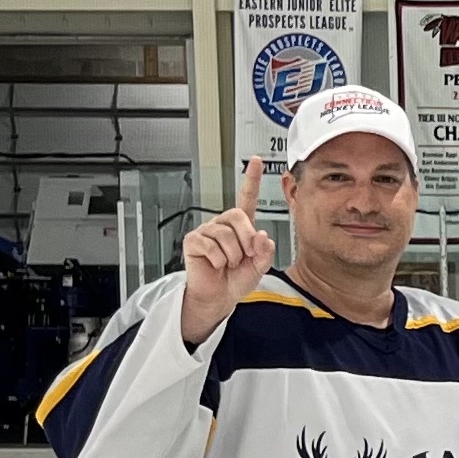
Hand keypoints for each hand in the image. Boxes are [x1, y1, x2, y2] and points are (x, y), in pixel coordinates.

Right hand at [177, 158, 275, 346]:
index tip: (257, 161)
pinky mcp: (193, 241)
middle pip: (238, 215)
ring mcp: (207, 231)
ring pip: (226, 235)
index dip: (251, 179)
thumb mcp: (259, 266)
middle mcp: (223, 224)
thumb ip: (265, 251)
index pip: (246, 197)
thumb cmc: (236, 279)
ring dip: (233, 255)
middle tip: (245, 256)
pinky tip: (215, 264)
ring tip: (228, 263)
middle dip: (247, 239)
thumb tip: (261, 236)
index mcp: (241, 227)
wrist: (219, 296)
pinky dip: (218, 260)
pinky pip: (210, 245)